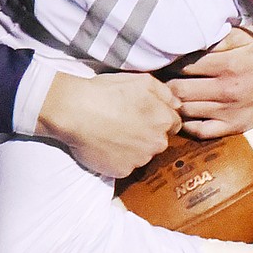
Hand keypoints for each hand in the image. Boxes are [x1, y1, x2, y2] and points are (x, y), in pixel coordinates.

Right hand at [36, 72, 180, 177]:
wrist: (76, 111)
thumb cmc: (107, 93)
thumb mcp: (141, 80)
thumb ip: (165, 93)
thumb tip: (177, 104)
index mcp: (163, 120)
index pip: (173, 124)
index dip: (158, 117)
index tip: (143, 114)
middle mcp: (157, 143)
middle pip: (159, 141)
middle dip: (147, 133)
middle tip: (126, 123)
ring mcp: (139, 160)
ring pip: (142, 155)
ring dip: (133, 147)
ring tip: (112, 133)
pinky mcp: (122, 171)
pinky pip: (125, 166)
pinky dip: (117, 158)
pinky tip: (105, 145)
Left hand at [162, 25, 252, 138]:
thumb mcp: (246, 36)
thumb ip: (218, 36)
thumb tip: (190, 34)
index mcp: (227, 64)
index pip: (183, 65)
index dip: (168, 62)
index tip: (162, 60)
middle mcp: (225, 90)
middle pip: (178, 89)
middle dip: (164, 83)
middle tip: (159, 78)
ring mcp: (228, 112)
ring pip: (185, 111)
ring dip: (172, 103)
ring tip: (166, 95)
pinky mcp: (232, 127)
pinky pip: (200, 131)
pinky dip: (186, 124)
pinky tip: (182, 113)